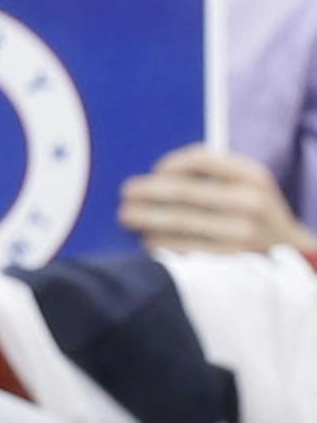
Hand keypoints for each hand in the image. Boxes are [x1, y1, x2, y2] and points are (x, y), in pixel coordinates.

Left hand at [119, 144, 310, 256]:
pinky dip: (164, 245)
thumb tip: (159, 174)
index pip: (202, 158)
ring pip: (182, 223)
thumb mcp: (251, 185)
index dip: (171, 163)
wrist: (297, 258)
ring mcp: (243, 236)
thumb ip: (216, 174)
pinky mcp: (233, 263)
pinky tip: (149, 243)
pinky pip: (189, 251)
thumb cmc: (260, 216)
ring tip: (128, 217)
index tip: (154, 171)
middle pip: (185, 193)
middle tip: (125, 193)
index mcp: (253, 176)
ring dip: (149, 220)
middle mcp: (251, 204)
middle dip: (149, 192)